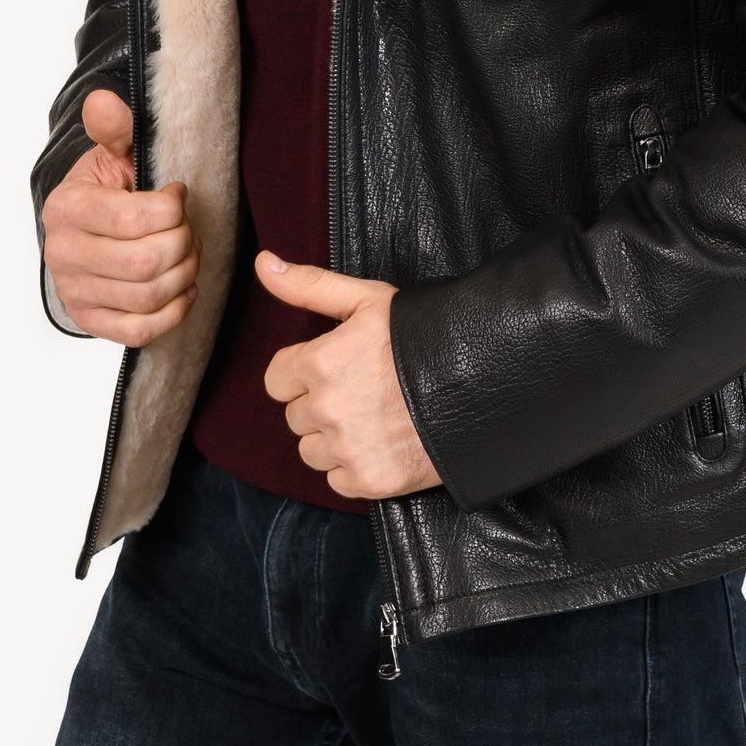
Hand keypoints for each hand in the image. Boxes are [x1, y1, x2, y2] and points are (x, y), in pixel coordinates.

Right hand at [42, 89, 201, 345]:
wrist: (80, 227)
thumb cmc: (103, 189)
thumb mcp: (109, 152)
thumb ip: (115, 128)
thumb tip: (104, 101)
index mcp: (67, 209)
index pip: (135, 219)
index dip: (173, 208)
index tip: (178, 195)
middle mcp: (63, 254)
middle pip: (146, 263)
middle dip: (183, 243)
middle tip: (188, 227)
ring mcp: (75, 292)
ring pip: (148, 298)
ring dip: (184, 275)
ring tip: (188, 252)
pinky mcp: (90, 320)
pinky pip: (140, 330)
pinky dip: (173, 311)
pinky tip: (183, 287)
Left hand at [257, 252, 442, 501]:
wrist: (481, 379)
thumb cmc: (420, 335)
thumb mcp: (366, 298)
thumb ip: (309, 285)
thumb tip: (264, 263)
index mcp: (319, 363)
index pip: (276, 380)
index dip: (302, 371)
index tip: (333, 366)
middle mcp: (327, 409)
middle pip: (295, 416)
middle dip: (319, 403)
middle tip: (361, 388)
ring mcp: (348, 448)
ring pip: (312, 451)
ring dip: (333, 438)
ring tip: (372, 415)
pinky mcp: (369, 481)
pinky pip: (337, 480)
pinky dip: (354, 466)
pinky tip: (382, 441)